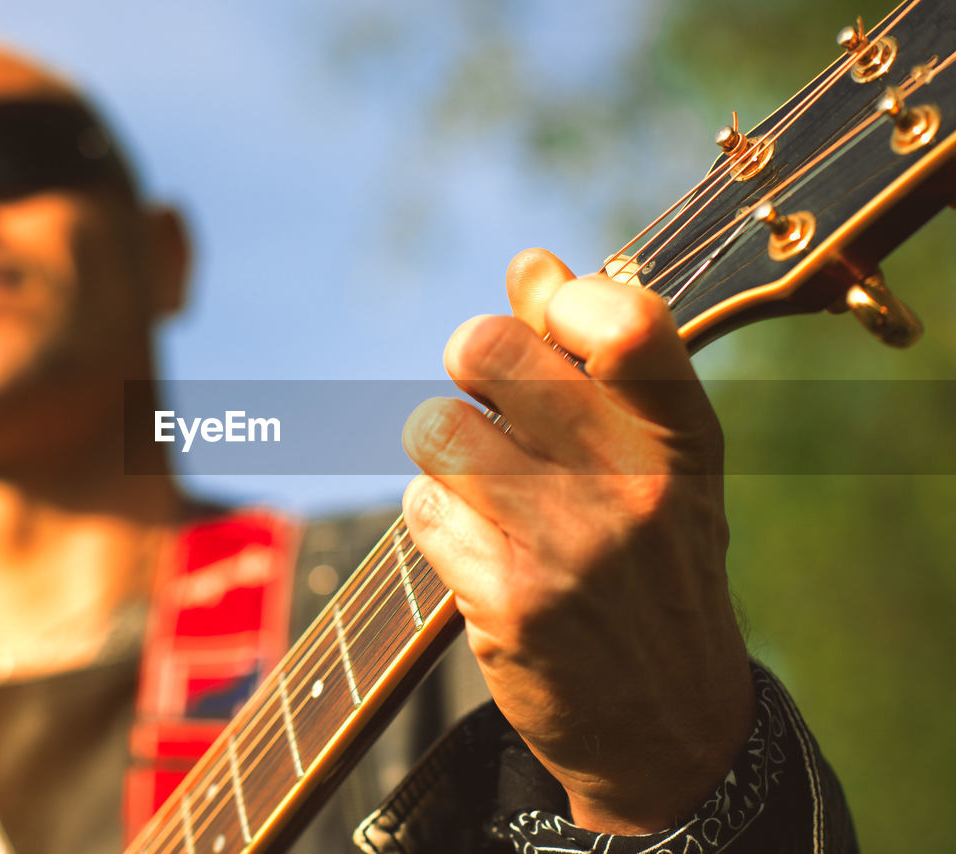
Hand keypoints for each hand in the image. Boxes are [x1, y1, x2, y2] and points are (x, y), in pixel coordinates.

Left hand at [401, 249, 753, 833]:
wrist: (668, 723)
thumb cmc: (653, 564)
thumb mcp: (659, 461)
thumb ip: (596, 356)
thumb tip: (529, 263)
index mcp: (682, 435)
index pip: (620, 316)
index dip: (558, 300)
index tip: (545, 322)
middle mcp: (632, 484)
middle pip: (485, 351)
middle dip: (469, 362)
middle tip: (487, 397)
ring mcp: (568, 545)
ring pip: (434, 427)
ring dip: (442, 449)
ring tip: (484, 484)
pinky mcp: (507, 601)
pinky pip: (422, 510)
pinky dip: (438, 522)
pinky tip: (483, 553)